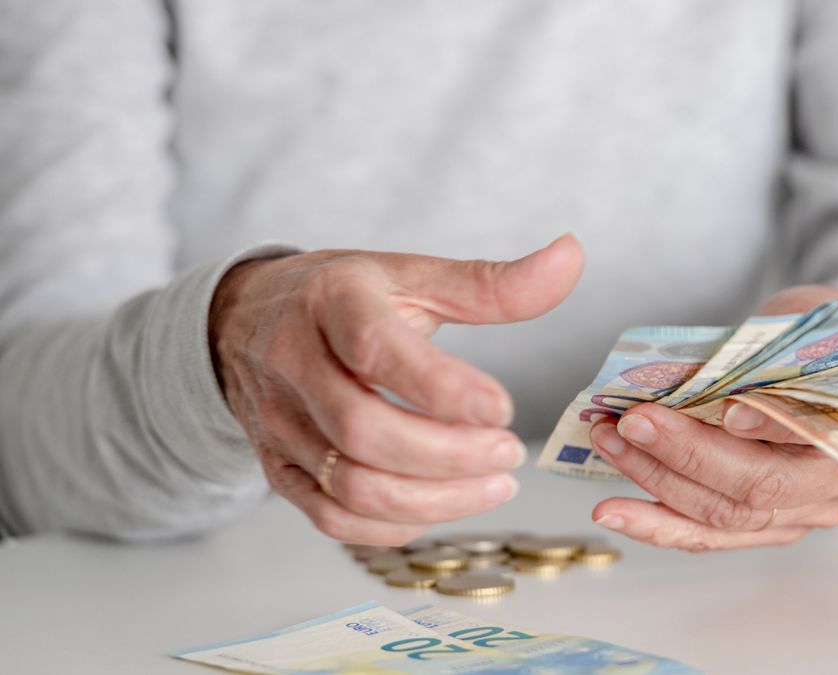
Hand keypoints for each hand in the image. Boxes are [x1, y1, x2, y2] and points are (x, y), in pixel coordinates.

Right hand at [209, 235, 583, 544]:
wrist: (243, 320)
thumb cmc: (342, 297)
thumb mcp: (410, 274)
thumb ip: (492, 282)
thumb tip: (572, 257)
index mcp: (331, 303)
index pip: (377, 352)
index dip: (443, 389)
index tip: (506, 410)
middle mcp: (294, 364)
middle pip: (363, 433)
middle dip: (448, 456)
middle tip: (510, 454)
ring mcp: (280, 424)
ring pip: (350, 486)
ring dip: (434, 499)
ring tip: (495, 484)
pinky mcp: (278, 468)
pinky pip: (332, 517)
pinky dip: (396, 525)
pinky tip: (443, 504)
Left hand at [589, 284, 837, 551]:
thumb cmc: (825, 340)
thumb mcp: (808, 320)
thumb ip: (771, 345)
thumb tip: (699, 368)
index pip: (815, 435)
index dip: (770, 426)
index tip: (725, 410)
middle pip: (759, 487)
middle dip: (686, 455)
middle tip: (630, 423)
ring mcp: (807, 513)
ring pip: (728, 517)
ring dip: (658, 484)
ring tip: (608, 449)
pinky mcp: (771, 526)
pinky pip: (713, 535)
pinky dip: (660, 522)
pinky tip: (616, 511)